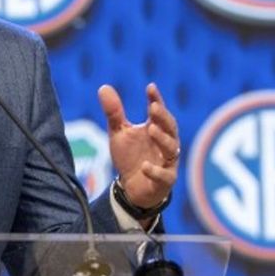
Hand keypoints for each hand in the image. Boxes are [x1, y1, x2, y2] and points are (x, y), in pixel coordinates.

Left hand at [98, 83, 179, 211]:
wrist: (132, 188)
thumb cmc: (130, 157)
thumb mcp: (119, 133)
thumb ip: (114, 112)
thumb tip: (103, 87)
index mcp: (156, 129)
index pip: (158, 111)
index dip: (156, 99)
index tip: (150, 87)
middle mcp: (166, 143)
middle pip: (170, 127)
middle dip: (163, 117)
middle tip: (153, 107)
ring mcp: (167, 162)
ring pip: (171, 149)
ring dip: (163, 139)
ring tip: (151, 129)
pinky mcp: (165, 181)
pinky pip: (164, 176)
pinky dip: (155, 171)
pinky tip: (144, 166)